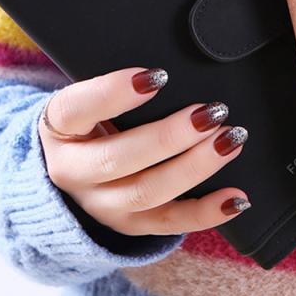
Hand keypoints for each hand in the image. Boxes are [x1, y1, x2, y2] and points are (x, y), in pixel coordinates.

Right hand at [39, 66, 249, 235]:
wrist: (68, 169)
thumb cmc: (90, 120)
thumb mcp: (87, 98)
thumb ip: (118, 85)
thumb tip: (167, 72)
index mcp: (59, 128)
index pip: (76, 109)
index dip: (113, 93)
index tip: (158, 76)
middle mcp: (74, 171)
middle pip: (119, 158)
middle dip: (171, 135)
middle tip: (212, 111)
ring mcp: (101, 204)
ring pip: (148, 192)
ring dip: (195, 166)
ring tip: (230, 139)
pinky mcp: (130, 224)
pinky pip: (169, 223)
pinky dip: (207, 213)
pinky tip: (236, 199)